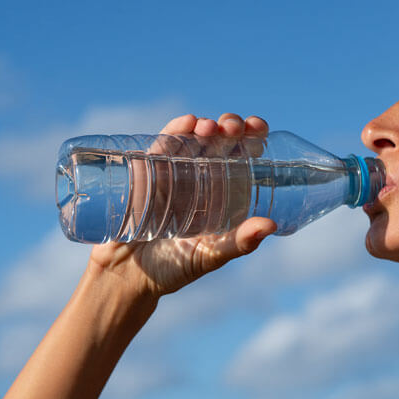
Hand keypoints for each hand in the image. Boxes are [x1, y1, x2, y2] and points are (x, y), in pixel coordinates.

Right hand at [88, 113, 277, 297]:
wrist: (127, 275)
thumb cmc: (173, 270)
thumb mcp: (210, 256)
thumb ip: (239, 243)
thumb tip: (271, 225)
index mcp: (224, 195)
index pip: (243, 158)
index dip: (253, 137)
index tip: (258, 127)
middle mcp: (202, 179)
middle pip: (221, 141)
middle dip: (231, 127)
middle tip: (233, 128)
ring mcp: (175, 173)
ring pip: (194, 138)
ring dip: (205, 125)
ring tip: (210, 127)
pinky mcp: (148, 172)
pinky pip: (163, 145)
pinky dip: (175, 130)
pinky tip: (186, 123)